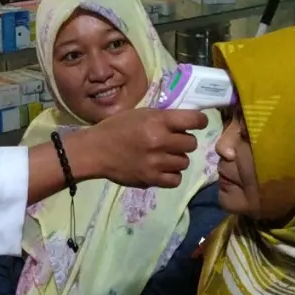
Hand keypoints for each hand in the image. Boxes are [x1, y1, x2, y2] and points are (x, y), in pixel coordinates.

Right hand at [75, 108, 207, 187]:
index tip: (197, 124)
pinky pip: (175, 179)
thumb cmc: (117, 128)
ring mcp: (156, 162)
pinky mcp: (151, 179)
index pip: (195, 120)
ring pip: (184, 162)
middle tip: (171, 142)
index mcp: (158, 121)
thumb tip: (186, 123)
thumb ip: (163, 118)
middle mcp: (160, 141)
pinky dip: (171, 175)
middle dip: (184, 142)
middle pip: (191, 144)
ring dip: (177, 159)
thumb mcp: (141, 114)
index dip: (199, 121)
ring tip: (163, 156)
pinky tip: (162, 169)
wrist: (95, 151)